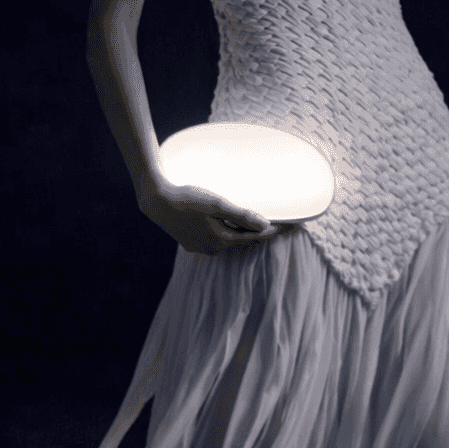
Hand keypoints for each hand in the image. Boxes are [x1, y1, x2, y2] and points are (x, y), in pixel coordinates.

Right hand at [138, 174, 281, 255]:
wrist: (157, 202)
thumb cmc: (188, 199)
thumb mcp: (217, 204)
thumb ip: (242, 215)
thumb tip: (264, 224)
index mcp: (222, 240)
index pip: (256, 237)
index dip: (275, 230)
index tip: (292, 226)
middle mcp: (213, 248)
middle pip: (243, 240)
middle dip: (258, 231)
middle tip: (277, 222)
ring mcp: (201, 248)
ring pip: (229, 240)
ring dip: (240, 231)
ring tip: (252, 221)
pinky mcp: (191, 244)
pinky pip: (215, 239)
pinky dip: (224, 231)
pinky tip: (224, 223)